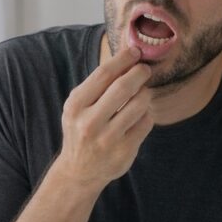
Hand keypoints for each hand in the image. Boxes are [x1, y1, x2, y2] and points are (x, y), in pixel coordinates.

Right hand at [56, 46, 152, 190]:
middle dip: (139, 73)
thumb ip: (97, 85)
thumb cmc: (81, 129)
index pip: (103, 74)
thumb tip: (128, 57)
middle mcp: (89, 122)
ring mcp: (108, 138)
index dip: (123, 59)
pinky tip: (140, 115)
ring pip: (139, 104)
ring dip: (145, 93)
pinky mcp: (124, 151)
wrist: (79, 171)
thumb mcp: (78, 107)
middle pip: (123, 87)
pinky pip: (146, 122)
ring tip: (142, 93)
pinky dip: (146, 113)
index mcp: (75, 106)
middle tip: (145, 69)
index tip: (135, 51)